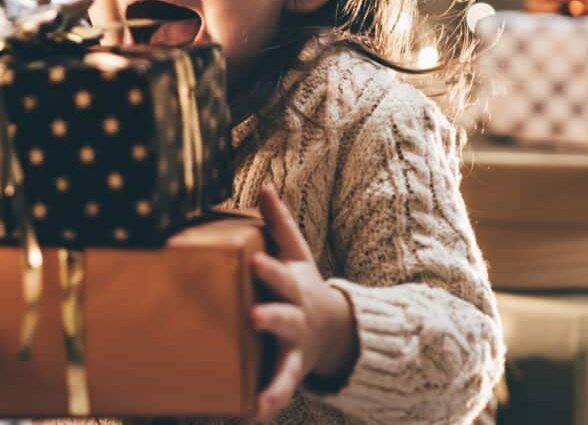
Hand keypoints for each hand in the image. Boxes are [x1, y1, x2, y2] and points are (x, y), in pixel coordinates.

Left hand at [250, 184, 357, 421]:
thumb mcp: (296, 254)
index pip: (279, 274)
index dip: (267, 269)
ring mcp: (296, 348)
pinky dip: (268, 404)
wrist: (336, 327)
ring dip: (274, 381)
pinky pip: (280, 390)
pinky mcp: (292, 372)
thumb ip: (279, 224)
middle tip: (254, 318)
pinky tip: (251, 415)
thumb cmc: (302, 285)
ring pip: (286, 364)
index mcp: (293, 286)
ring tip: (260, 402)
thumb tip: (264, 186)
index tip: (251, 263)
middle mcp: (296, 318)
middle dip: (270, 317)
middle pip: (283, 317)